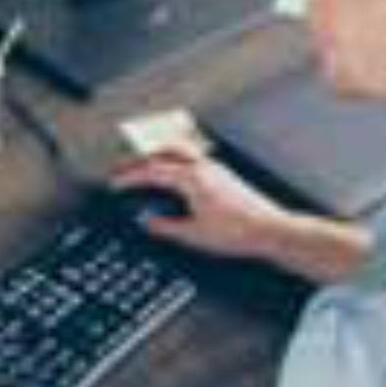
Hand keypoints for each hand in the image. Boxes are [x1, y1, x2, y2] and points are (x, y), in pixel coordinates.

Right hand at [111, 145, 296, 261]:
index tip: (116, 183)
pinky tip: (174, 176)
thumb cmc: (238, 231)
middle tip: (124, 170)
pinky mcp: (224, 174)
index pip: (152, 171)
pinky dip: (176, 162)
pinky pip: (192, 158)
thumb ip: (166, 226)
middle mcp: (203, 167)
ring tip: (146, 169)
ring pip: (179, 150)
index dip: (130, 177)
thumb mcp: (193, 235)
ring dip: (159, 156)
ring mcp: (215, 168)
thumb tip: (149, 222)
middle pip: (163, 152)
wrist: (270, 230)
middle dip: (140, 160)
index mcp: (191, 178)